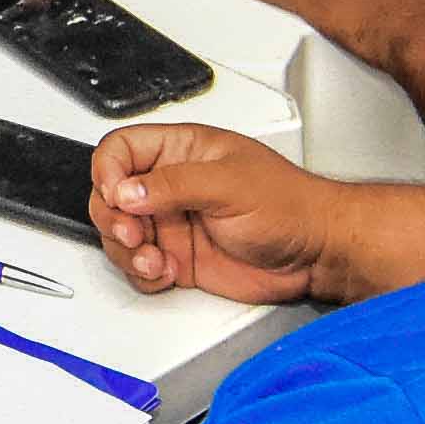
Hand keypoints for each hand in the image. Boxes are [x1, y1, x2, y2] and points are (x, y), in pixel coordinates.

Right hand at [88, 124, 345, 304]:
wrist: (315, 255)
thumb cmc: (290, 206)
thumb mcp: (230, 184)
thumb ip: (175, 184)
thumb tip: (127, 189)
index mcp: (182, 151)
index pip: (122, 149)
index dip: (108, 170)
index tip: (116, 194)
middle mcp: (171, 186)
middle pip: (110, 195)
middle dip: (112, 218)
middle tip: (133, 234)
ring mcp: (172, 223)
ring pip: (119, 234)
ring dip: (126, 251)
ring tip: (153, 259)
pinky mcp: (177, 258)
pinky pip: (139, 266)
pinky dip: (142, 274)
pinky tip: (165, 272)